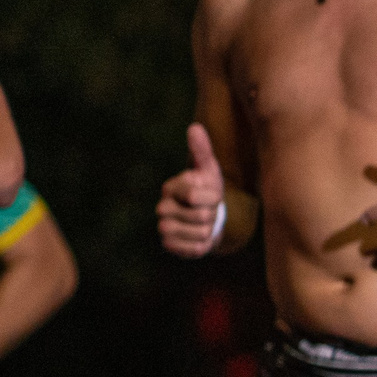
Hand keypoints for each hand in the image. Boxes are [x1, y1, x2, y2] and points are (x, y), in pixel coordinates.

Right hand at [157, 123, 227, 256]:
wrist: (208, 219)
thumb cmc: (208, 190)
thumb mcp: (209, 170)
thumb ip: (202, 150)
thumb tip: (195, 127)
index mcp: (171, 188)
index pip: (193, 194)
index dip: (212, 197)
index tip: (211, 195)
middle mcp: (163, 207)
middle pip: (201, 215)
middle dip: (214, 213)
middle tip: (209, 210)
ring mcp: (164, 228)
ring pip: (200, 233)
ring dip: (211, 229)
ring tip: (205, 224)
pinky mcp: (170, 246)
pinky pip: (194, 249)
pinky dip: (204, 245)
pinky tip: (200, 237)